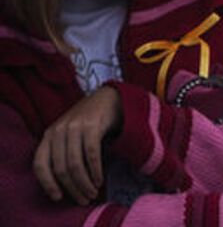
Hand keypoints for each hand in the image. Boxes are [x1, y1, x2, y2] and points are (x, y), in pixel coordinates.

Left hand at [33, 85, 121, 204]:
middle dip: (72, 187)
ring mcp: (74, 126)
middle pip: (60, 168)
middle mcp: (58, 130)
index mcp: (48, 135)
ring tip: (92, 192)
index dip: (47, 184)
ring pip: (75, 164)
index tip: (58, 197)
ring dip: (84, 183)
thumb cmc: (88, 121)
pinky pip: (91, 153)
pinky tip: (99, 179)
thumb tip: (63, 185)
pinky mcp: (92, 124)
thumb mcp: (68, 135)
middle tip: (83, 198)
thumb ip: (61, 153)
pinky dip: (95, 170)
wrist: (108, 98)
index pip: (40, 164)